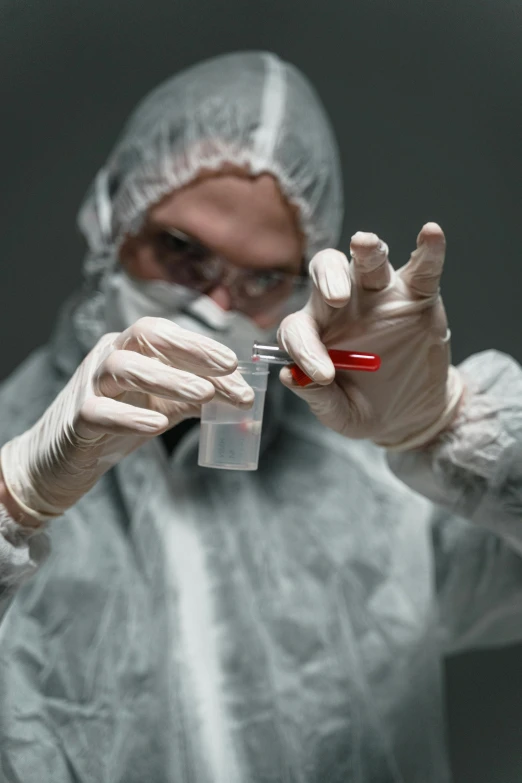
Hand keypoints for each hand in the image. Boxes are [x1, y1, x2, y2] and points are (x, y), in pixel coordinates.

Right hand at [0, 317, 253, 521]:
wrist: (63, 460)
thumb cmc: (116, 423)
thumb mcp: (163, 405)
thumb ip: (197, 398)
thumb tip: (243, 397)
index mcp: (131, 350)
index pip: (167, 335)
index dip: (201, 344)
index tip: (234, 362)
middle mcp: (109, 358)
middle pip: (144, 335)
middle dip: (189, 348)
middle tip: (226, 368)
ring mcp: (90, 385)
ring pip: (123, 368)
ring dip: (167, 378)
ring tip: (204, 393)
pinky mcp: (77, 420)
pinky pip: (100, 411)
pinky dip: (130, 416)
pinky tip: (158, 423)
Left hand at [278, 223, 463, 450]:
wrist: (411, 413)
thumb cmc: (366, 407)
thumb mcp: (341, 413)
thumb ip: (318, 398)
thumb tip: (290, 377)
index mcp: (315, 332)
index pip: (298, 327)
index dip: (304, 348)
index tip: (322, 375)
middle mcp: (342, 305)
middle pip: (325, 272)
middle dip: (328, 278)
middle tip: (335, 298)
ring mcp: (380, 296)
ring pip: (368, 262)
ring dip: (367, 251)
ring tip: (365, 244)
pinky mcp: (417, 296)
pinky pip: (422, 269)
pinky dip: (428, 251)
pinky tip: (430, 234)